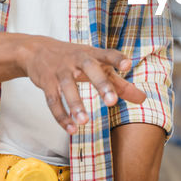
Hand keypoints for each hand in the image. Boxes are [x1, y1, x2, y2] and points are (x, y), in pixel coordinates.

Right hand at [19, 38, 146, 132]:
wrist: (37, 50)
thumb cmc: (75, 60)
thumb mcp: (98, 67)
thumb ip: (120, 83)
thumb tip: (143, 99)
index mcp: (92, 54)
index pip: (107, 54)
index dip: (117, 59)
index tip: (127, 65)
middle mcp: (77, 60)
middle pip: (90, 69)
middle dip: (101, 84)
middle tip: (112, 102)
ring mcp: (60, 71)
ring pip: (67, 87)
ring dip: (75, 105)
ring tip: (84, 122)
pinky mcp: (47, 83)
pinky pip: (53, 101)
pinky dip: (61, 116)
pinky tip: (71, 129)